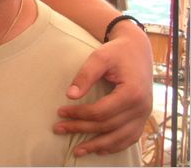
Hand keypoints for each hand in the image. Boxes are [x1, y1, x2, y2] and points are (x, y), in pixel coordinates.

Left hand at [53, 24, 152, 155]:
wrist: (137, 50)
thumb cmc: (116, 52)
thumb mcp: (99, 57)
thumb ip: (85, 75)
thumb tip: (70, 95)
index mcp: (132, 93)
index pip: (101, 111)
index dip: (79, 114)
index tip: (60, 112)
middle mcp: (142, 107)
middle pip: (107, 126)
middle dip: (81, 129)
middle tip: (58, 128)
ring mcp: (144, 114)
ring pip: (119, 137)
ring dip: (97, 146)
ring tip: (77, 151)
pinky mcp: (143, 117)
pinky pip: (130, 138)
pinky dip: (115, 146)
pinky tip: (100, 150)